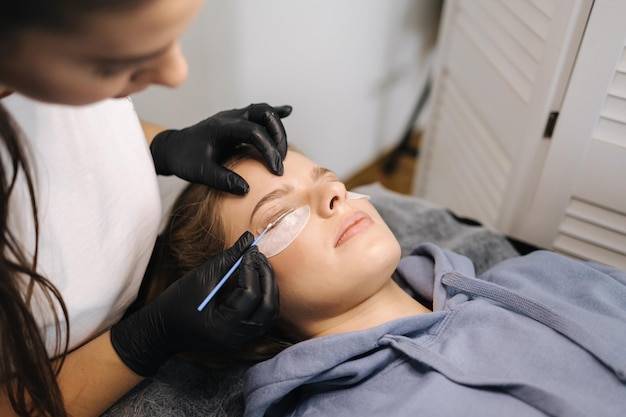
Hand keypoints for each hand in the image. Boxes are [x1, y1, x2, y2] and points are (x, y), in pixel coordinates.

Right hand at [110, 232, 278, 376]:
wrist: (162, 330)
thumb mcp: (200, 278)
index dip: (252, 269)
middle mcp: (236, 338)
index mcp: (224, 327)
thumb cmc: (175, 304)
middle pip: (268, 307)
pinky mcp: (241, 337)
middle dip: (267, 278)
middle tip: (259, 257)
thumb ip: (227, 259)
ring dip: (269, 288)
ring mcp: (241, 341)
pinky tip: (257, 281)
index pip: (250, 295)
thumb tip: (248, 239)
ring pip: (270, 314)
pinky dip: (264, 298)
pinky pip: (263, 318)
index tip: (250, 250)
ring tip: (260, 267)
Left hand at [150, 103, 291, 193]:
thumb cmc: (186, 159)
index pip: (253, 132)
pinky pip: (259, 112)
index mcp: (222, 127)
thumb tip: (246, 189)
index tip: (275, 170)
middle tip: (280, 162)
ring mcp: (235, 116)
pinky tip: (288, 110)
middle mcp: (231, 117)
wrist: (174, 148)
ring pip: (264, 111)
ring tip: (282, 151)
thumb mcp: (201, 173)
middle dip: (278, 137)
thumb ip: (223, 180)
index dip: (268, 150)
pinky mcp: (238, 120)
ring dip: (278, 128)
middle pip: (264, 114)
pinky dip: (275, 112)